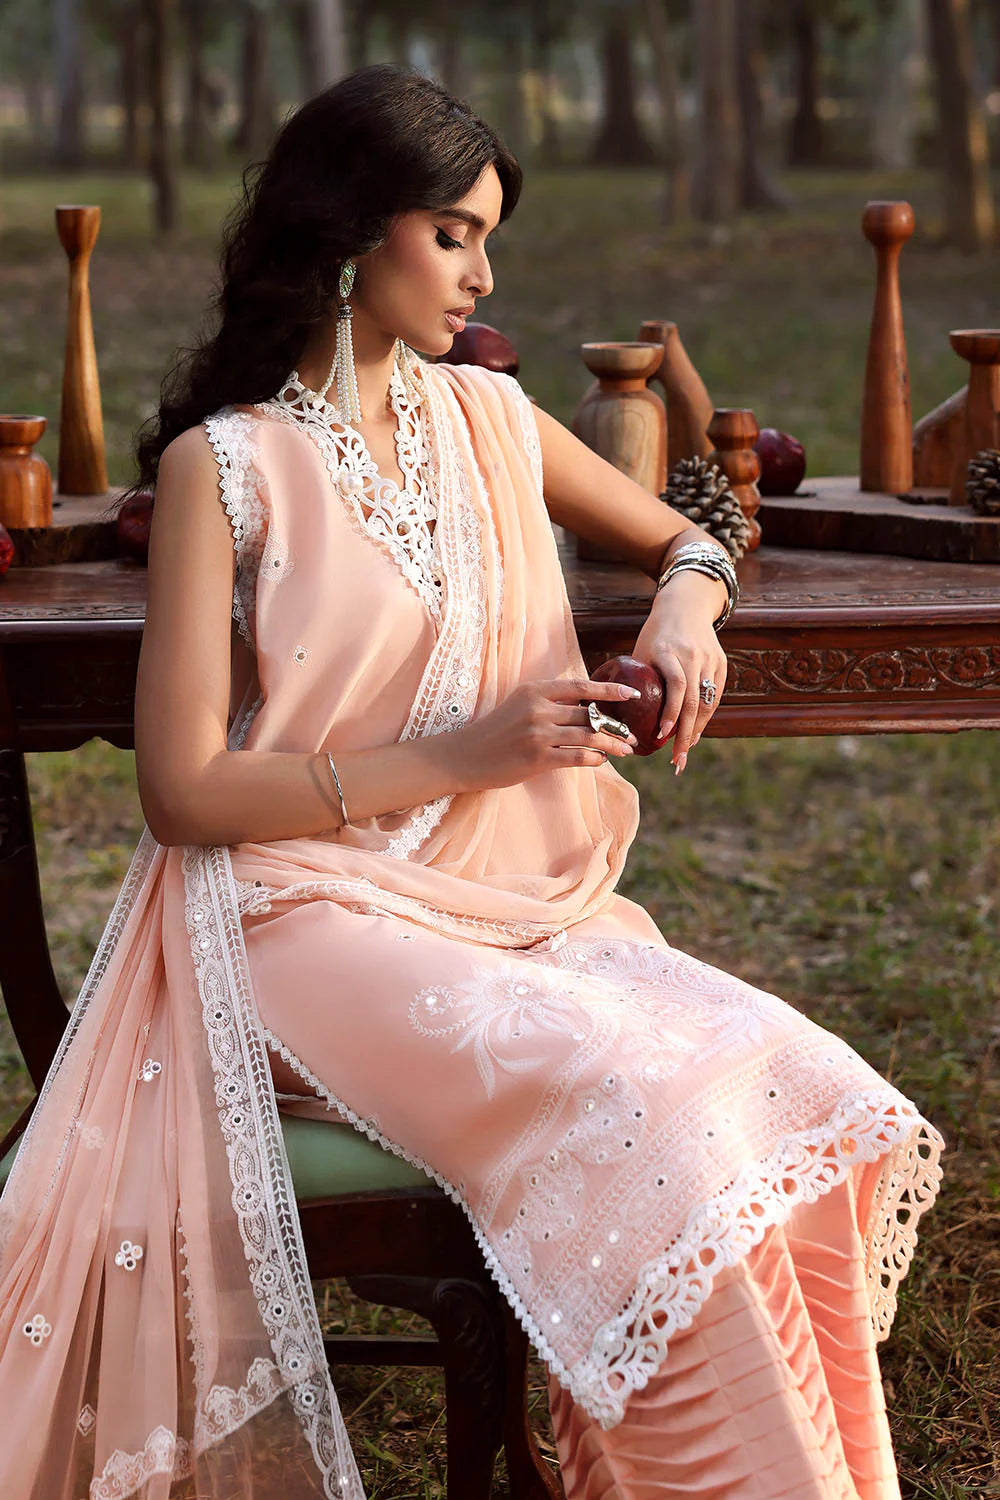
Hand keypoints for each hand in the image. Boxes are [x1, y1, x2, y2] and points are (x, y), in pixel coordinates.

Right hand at [446, 676, 639, 792]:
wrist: (464, 756)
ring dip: (612, 744)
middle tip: (632, 735)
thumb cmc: (494, 732)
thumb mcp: (519, 705)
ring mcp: (538, 734)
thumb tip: (584, 706)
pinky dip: (594, 760)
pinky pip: (577, 757)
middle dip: (616, 726)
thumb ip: (548, 702)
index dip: (609, 689)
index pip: (581, 686)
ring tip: (626, 750)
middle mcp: (538, 708)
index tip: (631, 693)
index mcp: (535, 690)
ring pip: (588, 736)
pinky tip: (600, 761)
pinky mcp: (537, 758)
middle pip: (589, 714)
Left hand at [632, 572, 728, 773]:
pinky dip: (704, 717)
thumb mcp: (641, 650)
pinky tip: (694, 732)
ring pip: (707, 703)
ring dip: (696, 731)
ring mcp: (710, 660)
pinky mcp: (721, 663)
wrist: (686, 606)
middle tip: (676, 762)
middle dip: (685, 735)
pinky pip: (714, 697)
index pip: (676, 686)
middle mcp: (692, 656)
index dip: (671, 712)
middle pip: (694, 702)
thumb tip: (615, 714)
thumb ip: (635, 679)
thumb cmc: (655, 634)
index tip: (662, 734)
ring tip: (684, 752)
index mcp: (669, 651)